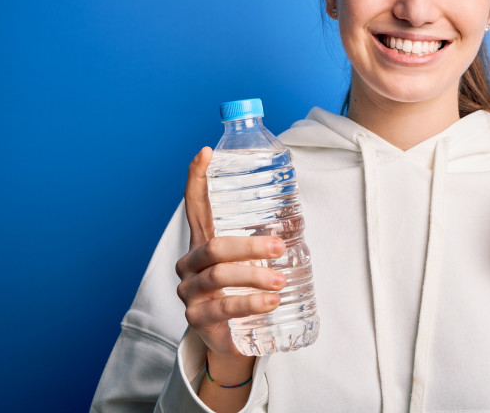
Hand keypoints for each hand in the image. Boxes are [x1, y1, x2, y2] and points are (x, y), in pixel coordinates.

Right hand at [174, 147, 287, 371]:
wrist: (233, 337)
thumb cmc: (245, 289)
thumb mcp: (251, 262)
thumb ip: (264, 240)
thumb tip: (298, 219)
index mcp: (203, 242)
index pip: (195, 205)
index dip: (197, 179)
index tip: (205, 152)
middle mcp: (190, 263)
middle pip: (215, 246)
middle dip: (250, 245)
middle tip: (279, 248)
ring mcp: (190, 292)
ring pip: (220, 276)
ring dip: (254, 276)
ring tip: (281, 281)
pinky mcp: (197, 318)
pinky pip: (223, 308)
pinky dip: (251, 302)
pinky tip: (271, 301)